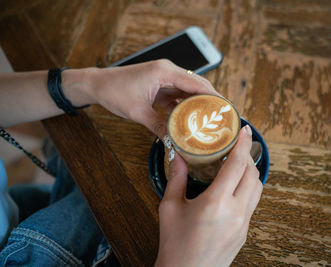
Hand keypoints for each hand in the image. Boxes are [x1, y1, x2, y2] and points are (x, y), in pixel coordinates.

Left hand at [85, 59, 218, 136]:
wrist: (98, 84)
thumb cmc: (114, 91)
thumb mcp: (138, 113)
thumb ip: (158, 126)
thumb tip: (174, 143)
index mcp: (164, 72)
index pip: (197, 83)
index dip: (214, 96)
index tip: (226, 108)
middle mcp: (167, 71)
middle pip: (197, 85)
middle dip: (211, 100)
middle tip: (222, 117)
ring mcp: (164, 77)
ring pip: (189, 90)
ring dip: (199, 103)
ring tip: (210, 119)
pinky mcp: (160, 85)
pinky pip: (178, 95)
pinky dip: (186, 105)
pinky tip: (191, 118)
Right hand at [155, 125, 262, 266]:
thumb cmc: (175, 244)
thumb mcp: (170, 207)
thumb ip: (176, 177)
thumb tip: (177, 155)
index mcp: (216, 202)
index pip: (237, 165)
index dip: (242, 144)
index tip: (245, 130)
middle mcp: (235, 212)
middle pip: (252, 174)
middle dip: (247, 156)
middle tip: (237, 145)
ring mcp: (243, 224)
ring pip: (257, 189)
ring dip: (250, 172)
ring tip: (236, 164)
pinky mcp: (244, 232)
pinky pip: (252, 203)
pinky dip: (248, 188)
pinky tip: (234, 187)